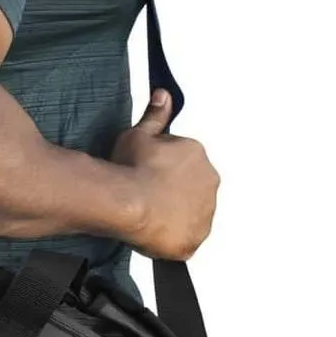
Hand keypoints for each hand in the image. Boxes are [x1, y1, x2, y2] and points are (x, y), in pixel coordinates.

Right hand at [110, 90, 219, 259]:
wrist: (127, 201)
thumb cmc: (131, 169)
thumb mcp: (139, 133)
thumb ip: (155, 115)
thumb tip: (163, 96)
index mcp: (197, 154)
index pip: (186, 164)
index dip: (164, 172)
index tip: (148, 177)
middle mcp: (208, 182)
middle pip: (192, 190)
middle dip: (174, 194)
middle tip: (148, 199)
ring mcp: (204, 213)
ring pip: (192, 215)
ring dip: (176, 217)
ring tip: (150, 218)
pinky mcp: (194, 238)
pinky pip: (187, 240)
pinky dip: (174, 240)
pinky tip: (155, 235)